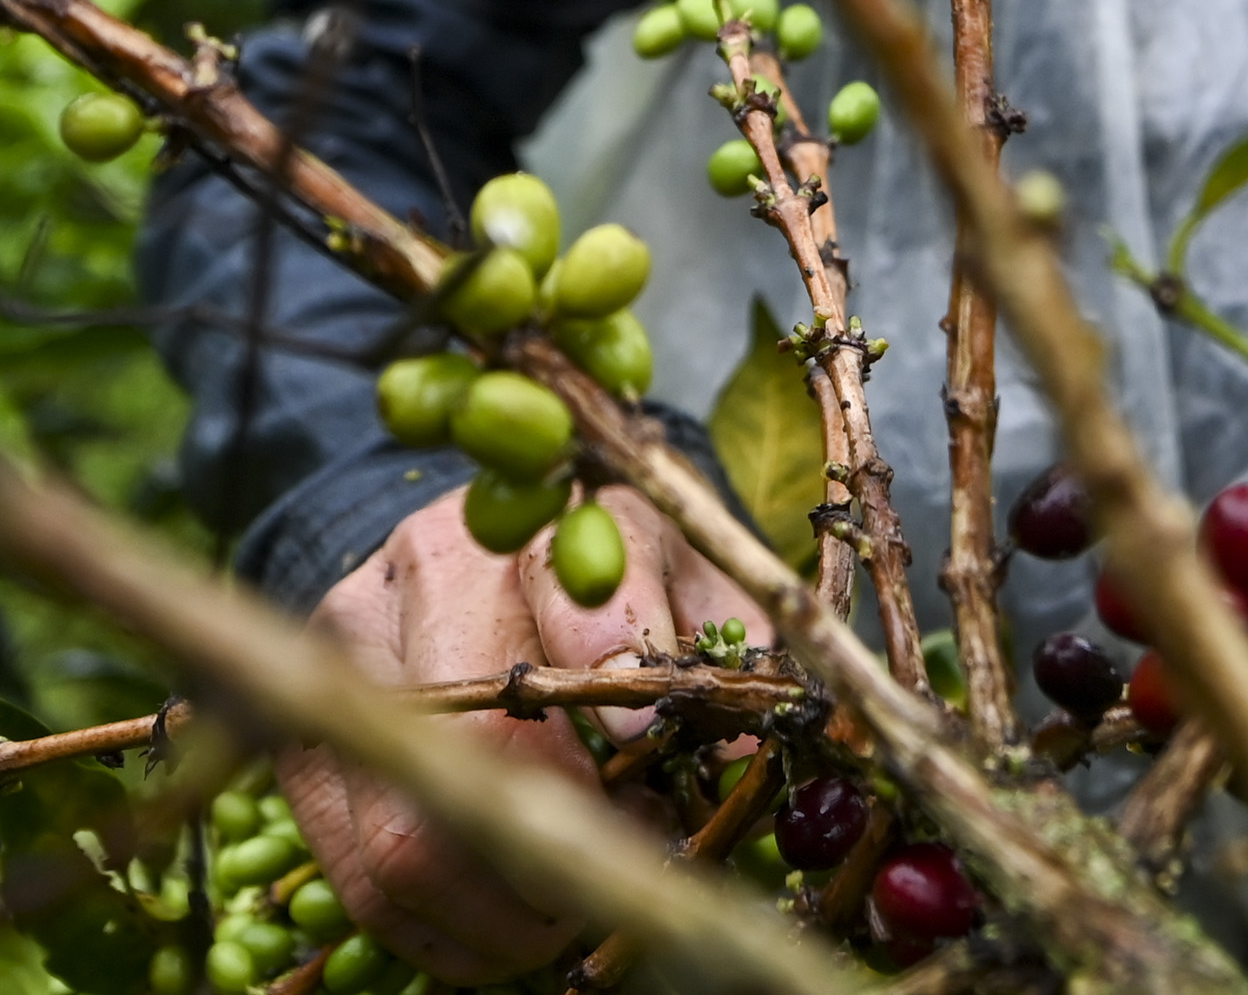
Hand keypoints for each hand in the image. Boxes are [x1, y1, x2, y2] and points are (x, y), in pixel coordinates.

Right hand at [283, 487, 765, 982]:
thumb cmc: (608, 573)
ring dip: (503, 910)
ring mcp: (347, 660)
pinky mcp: (303, 739)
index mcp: (538, 522)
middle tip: (628, 876)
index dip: (609, 681)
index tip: (650, 754)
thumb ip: (721, 644)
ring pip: (407, 826)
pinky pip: (355, 871)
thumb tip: (735, 753)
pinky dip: (438, 929)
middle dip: (564, 835)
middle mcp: (426, 576)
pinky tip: (504, 933)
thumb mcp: (684, 575)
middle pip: (478, 736)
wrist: (470, 548)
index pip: (568, 593)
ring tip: (572, 919)